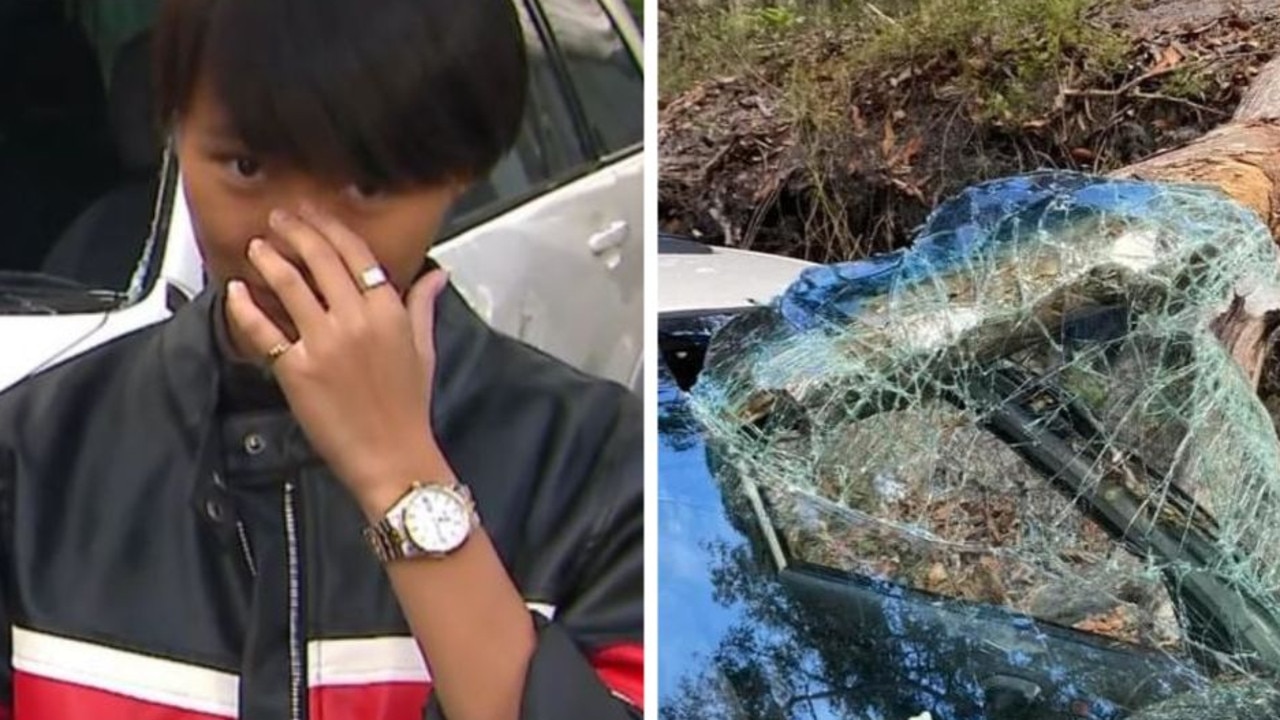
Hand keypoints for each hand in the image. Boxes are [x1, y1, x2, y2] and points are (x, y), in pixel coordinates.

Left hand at [225, 205, 451, 513]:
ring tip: (257, 247)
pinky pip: (264, 329)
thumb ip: (423, 306)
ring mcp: (324, 343)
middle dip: (295, 231)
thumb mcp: (423, 350)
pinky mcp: (297, 369)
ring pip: (289, 285)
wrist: (393, 455)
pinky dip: (245, 307)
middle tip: (279, 218)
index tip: (312, 213)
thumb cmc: (409, 406)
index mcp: (389, 311)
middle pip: (320, 259)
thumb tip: (436, 275)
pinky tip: (236, 291)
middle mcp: (356, 319)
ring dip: (269, 259)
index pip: (356, 253)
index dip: (329, 227)